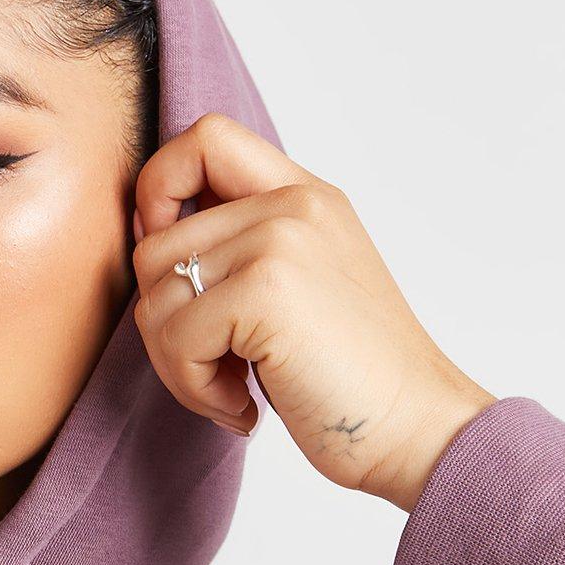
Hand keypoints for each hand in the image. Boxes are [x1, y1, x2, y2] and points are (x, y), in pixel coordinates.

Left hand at [129, 113, 495, 511]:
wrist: (416, 426)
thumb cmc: (352, 377)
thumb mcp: (301, 287)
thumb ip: (242, 249)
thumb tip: (149, 244)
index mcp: (303, 194)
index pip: (203, 139)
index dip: (157, 194)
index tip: (171, 270)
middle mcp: (293, 204)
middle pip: (154, 246)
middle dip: (163, 326)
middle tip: (210, 370)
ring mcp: (280, 241)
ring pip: (154, 297)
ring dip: (177, 366)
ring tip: (231, 390)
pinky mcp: (265, 291)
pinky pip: (175, 339)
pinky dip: (195, 389)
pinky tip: (243, 407)